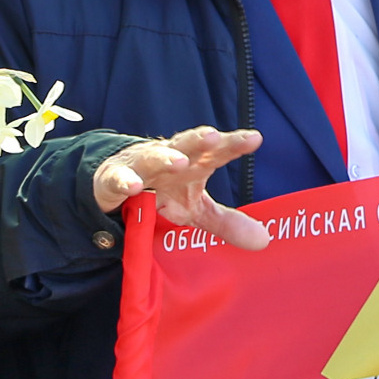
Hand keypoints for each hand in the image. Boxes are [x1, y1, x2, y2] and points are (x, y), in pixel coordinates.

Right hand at [94, 125, 268, 247]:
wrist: (117, 182)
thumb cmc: (165, 192)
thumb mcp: (197, 209)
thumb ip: (227, 222)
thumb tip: (265, 241)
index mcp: (194, 163)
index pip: (216, 152)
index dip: (234, 144)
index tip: (255, 138)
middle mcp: (169, 158)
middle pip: (186, 145)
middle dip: (200, 140)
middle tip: (214, 137)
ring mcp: (141, 166)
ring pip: (153, 157)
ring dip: (166, 158)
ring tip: (180, 162)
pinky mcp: (114, 179)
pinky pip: (119, 179)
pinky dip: (125, 181)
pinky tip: (134, 186)